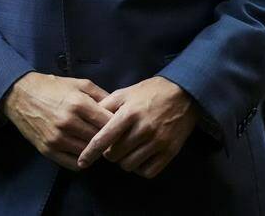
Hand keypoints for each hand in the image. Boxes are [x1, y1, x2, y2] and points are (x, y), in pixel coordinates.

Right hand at [2, 72, 111, 170]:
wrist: (19, 94)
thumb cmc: (52, 87)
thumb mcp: (79, 84)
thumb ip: (102, 95)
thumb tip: (120, 111)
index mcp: (78, 103)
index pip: (109, 123)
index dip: (119, 127)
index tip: (122, 128)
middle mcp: (68, 122)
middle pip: (100, 140)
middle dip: (109, 140)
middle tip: (113, 139)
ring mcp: (57, 138)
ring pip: (88, 153)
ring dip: (95, 151)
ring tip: (98, 145)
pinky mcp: (47, 150)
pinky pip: (73, 164)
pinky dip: (82, 161)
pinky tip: (83, 152)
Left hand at [77, 76, 197, 178]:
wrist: (182, 94)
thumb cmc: (148, 93)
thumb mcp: (124, 93)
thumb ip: (105, 106)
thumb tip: (87, 120)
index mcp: (128, 114)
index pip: (103, 139)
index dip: (90, 153)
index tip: (82, 162)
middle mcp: (143, 129)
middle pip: (115, 155)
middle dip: (109, 153)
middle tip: (113, 145)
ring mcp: (158, 142)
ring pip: (130, 165)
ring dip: (123, 161)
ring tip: (126, 150)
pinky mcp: (170, 152)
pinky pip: (148, 172)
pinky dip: (139, 168)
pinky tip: (139, 157)